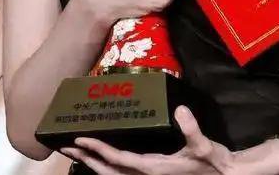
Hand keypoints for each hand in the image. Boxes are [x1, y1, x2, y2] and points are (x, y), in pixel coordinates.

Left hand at [59, 105, 258, 173]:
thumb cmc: (212, 162)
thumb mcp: (203, 146)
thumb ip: (191, 129)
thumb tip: (181, 110)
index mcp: (153, 168)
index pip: (118, 159)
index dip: (98, 149)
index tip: (81, 139)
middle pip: (107, 171)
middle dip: (86, 158)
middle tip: (66, 146)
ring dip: (93, 163)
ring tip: (77, 151)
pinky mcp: (152, 174)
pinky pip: (122, 173)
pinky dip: (107, 166)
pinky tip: (103, 158)